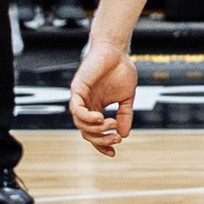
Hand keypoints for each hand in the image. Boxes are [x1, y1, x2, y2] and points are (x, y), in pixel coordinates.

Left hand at [69, 36, 137, 154]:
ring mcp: (80, 99)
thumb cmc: (121, 70)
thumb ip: (125, 115)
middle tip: (115, 138)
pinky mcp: (77, 89)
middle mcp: (86, 106)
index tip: (114, 152)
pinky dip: (86, 117)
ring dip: (95, 129)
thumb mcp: (127, 97)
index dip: (102, 144)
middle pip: (86, 132)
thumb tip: (125, 134)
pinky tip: (99, 117)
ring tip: (111, 124)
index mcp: (96, 109)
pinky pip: (76, 109)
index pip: (94, 132)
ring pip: (80, 124)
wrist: (116, 50)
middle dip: (100, 139)